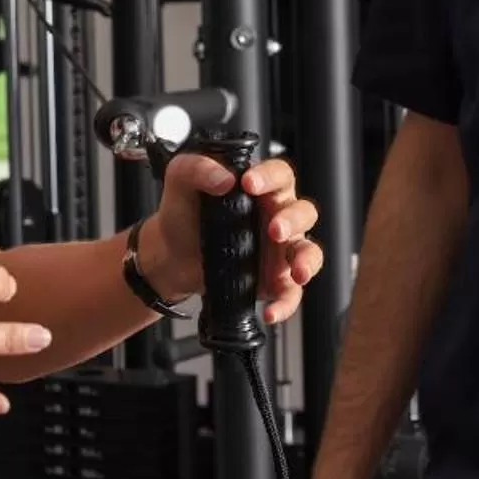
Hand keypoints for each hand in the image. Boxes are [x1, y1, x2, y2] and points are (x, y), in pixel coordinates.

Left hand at [144, 153, 324, 323]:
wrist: (170, 255)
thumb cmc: (182, 213)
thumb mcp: (181, 179)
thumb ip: (197, 167)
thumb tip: (224, 177)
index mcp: (260, 189)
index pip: (280, 175)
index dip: (270, 177)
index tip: (250, 183)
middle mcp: (276, 216)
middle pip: (303, 212)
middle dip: (293, 220)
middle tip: (274, 228)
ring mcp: (278, 250)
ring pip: (308, 251)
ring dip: (307, 260)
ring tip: (295, 271)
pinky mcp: (274, 280)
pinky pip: (292, 293)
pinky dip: (287, 303)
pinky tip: (271, 311)